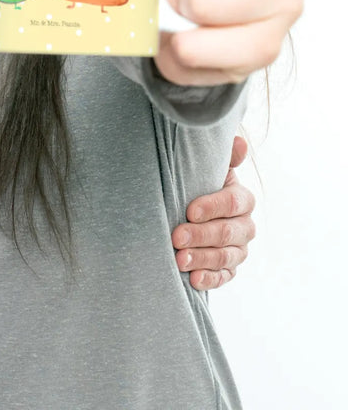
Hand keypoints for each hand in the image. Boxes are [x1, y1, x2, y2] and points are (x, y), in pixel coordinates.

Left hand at [172, 135, 255, 289]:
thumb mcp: (207, 168)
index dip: (212, 207)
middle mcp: (245, 226)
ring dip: (202, 259)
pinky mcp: (229, 269)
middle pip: (228, 232)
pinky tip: (193, 279)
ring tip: (179, 259)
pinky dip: (209, 279)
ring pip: (225, 257)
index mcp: (242, 199)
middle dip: (201, 235)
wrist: (189, 209)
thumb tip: (239, 142)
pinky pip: (224, 277)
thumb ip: (223, 156)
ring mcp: (239, 249)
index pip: (233, 203)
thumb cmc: (197, 183)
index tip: (189, 210)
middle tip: (176, 237)